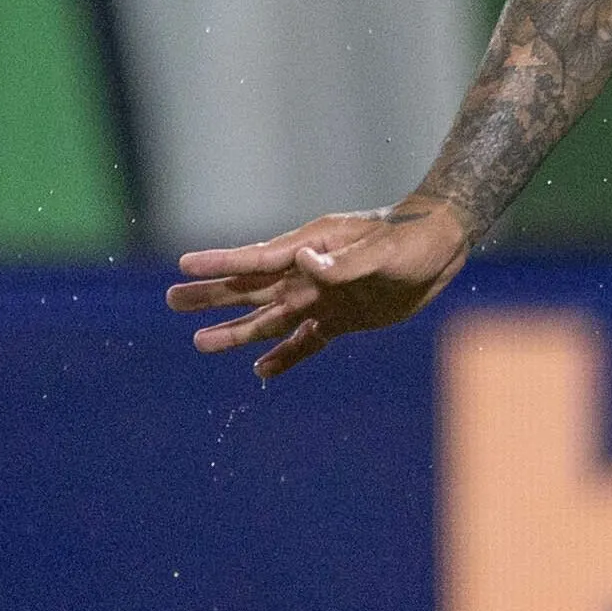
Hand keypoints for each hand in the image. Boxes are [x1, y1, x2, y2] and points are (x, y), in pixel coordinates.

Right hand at [168, 199, 472, 380]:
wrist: (440, 247)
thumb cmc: (410, 239)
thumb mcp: (380, 251)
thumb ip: (343, 262)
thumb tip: (305, 261)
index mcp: (310, 248)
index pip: (256, 258)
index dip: (220, 263)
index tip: (183, 265)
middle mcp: (308, 274)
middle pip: (249, 288)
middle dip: (211, 296)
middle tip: (171, 300)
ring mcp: (322, 297)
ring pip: (269, 318)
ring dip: (237, 331)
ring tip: (200, 343)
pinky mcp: (342, 318)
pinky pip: (306, 341)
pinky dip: (286, 356)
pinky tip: (261, 371)